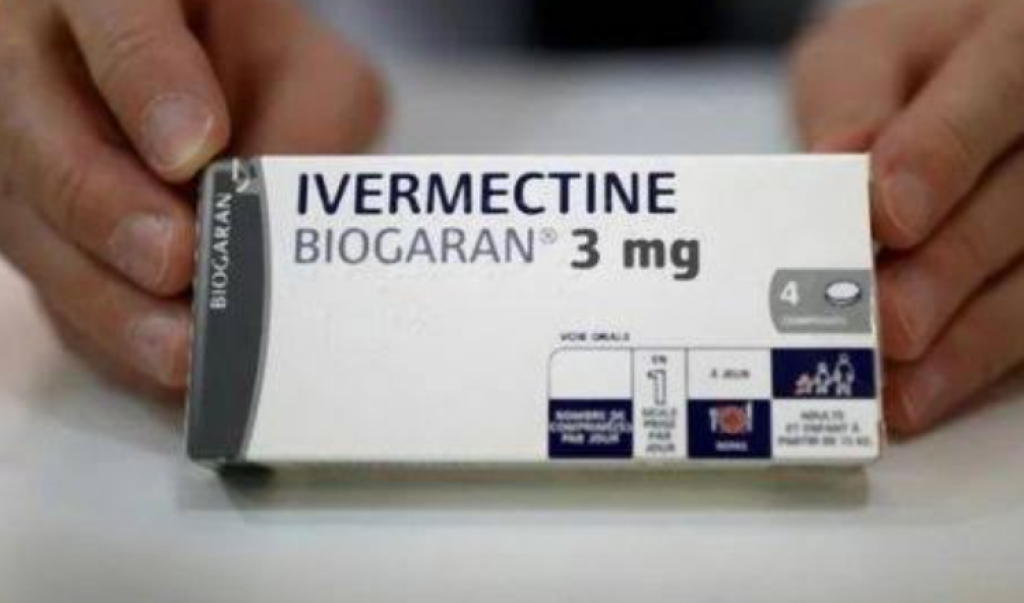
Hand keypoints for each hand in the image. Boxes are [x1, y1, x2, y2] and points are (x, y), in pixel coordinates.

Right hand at [0, 0, 384, 394]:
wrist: (211, 88)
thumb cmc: (261, 71)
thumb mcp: (306, 71)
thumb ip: (310, 121)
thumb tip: (286, 222)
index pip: (111, 16)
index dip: (146, 82)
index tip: (194, 148)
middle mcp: (36, 62)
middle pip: (38, 129)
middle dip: (107, 207)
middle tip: (175, 261)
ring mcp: (20, 149)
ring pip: (28, 222)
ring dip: (103, 296)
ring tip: (178, 349)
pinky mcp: (32, 227)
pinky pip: (48, 282)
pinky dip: (103, 332)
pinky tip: (159, 367)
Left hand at [791, 0, 1023, 434]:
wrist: (944, 75)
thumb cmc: (901, 65)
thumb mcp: (861, 58)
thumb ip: (850, 106)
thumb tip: (839, 165)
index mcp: (1017, 38)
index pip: (1001, 84)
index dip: (946, 153)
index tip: (890, 215)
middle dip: (950, 267)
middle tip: (887, 323)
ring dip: (970, 337)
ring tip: (900, 387)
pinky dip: (977, 362)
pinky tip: (925, 393)